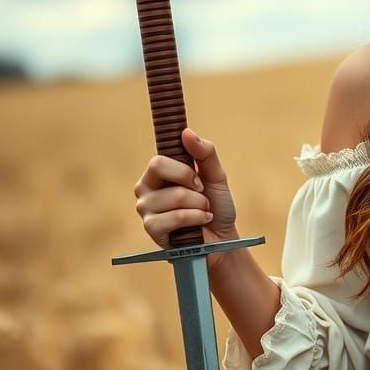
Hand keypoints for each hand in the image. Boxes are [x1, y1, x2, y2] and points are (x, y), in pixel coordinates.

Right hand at [133, 127, 237, 269]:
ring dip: (199, 205)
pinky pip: (175, 217)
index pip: (159, 159)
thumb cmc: (217, 205)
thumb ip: (205, 153)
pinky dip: (196, 218)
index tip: (199, 179)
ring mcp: (146, 209)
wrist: (223, 236)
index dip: (184, 169)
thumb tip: (186, 132)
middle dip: (192, 184)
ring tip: (202, 212)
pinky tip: (200, 223)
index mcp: (158, 173)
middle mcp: (146, 188)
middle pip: (158, 168)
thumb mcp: (216, 175)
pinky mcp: (152, 228)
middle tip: (201, 194)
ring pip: (175, 196)